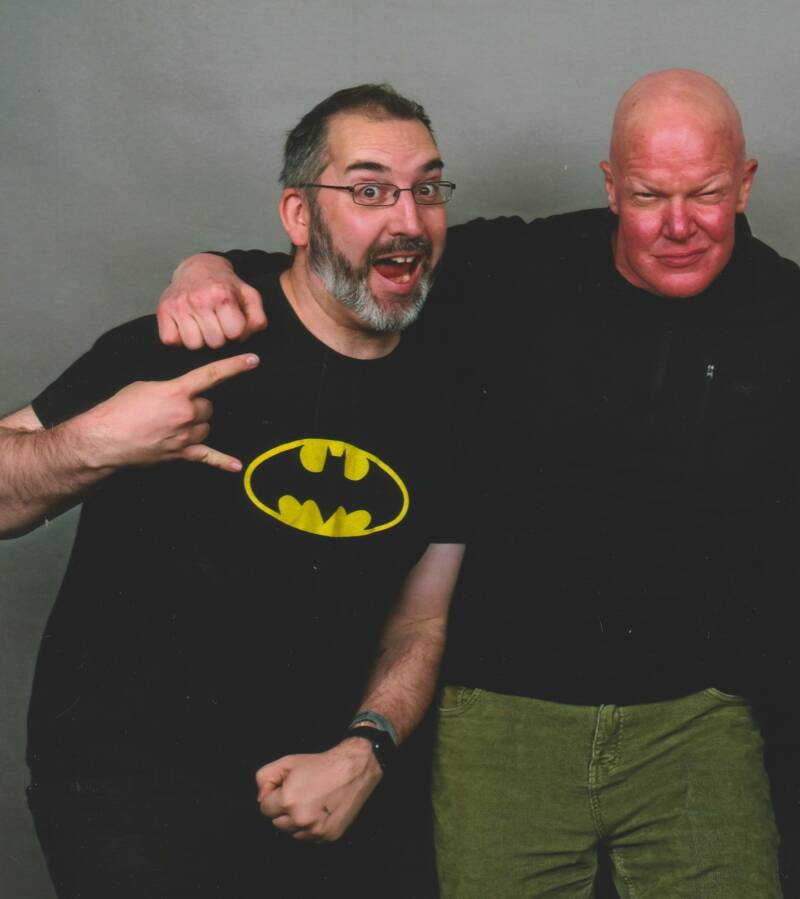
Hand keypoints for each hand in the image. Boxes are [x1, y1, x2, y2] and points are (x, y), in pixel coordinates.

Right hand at [78, 353, 258, 470]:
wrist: (105, 438)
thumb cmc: (119, 409)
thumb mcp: (145, 387)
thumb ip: (170, 390)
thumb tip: (180, 398)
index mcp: (177, 392)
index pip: (211, 375)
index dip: (233, 367)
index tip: (253, 360)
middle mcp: (186, 413)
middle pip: (207, 407)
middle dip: (195, 406)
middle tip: (173, 409)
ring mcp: (185, 436)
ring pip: (206, 427)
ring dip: (196, 425)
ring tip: (172, 425)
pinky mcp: (181, 453)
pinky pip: (208, 457)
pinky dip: (222, 461)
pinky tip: (237, 466)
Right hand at [157, 254, 266, 348]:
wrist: (198, 268)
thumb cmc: (226, 286)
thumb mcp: (249, 296)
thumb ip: (257, 318)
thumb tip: (244, 337)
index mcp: (222, 296)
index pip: (234, 333)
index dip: (235, 331)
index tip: (231, 322)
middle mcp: (199, 300)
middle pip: (214, 343)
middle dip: (218, 336)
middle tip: (216, 323)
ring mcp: (179, 305)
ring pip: (193, 345)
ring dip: (199, 339)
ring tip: (202, 324)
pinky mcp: (163, 310)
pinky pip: (171, 340)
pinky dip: (179, 337)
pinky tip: (186, 325)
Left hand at [255, 738, 382, 841]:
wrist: (354, 770)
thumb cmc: (321, 765)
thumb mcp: (287, 762)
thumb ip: (265, 778)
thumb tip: (261, 798)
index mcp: (288, 801)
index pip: (265, 808)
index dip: (272, 796)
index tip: (284, 788)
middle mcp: (301, 820)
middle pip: (277, 823)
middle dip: (283, 809)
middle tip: (298, 793)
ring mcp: (316, 830)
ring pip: (293, 832)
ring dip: (296, 821)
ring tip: (310, 801)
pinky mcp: (329, 836)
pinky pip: (310, 837)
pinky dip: (311, 827)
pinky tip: (320, 810)